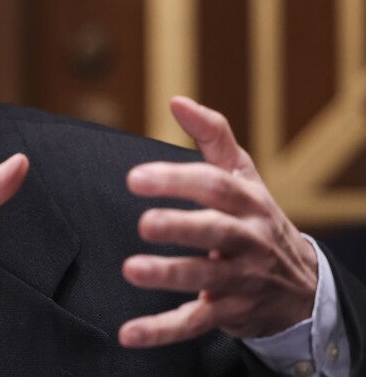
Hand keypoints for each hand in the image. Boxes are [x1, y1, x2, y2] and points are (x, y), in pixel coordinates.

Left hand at [119, 97, 316, 347]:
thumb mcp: (242, 174)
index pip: (214, 186)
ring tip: (132, 270)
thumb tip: (176, 100)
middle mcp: (247, 240)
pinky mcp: (229, 313)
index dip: (177, 180)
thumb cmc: (256, 216)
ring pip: (206, 278)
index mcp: (247, 202)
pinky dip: (161, 330)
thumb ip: (211, 135)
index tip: (135, 178)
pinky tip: (129, 334)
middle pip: (216, 231)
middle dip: (181, 227)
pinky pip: (194, 323)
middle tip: (144, 224)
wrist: (303, 284)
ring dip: (169, 276)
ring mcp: (239, 279)